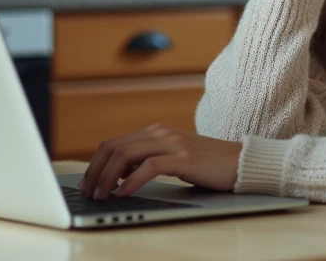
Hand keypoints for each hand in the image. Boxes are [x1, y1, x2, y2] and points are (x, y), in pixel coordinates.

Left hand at [78, 124, 241, 199]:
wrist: (239, 162)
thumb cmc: (206, 164)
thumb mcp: (171, 158)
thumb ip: (146, 160)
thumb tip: (118, 175)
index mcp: (155, 131)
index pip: (113, 143)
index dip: (95, 163)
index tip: (86, 182)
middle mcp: (160, 132)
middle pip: (114, 147)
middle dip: (95, 170)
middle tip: (88, 191)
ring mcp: (172, 143)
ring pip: (126, 154)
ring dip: (107, 177)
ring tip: (101, 195)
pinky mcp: (183, 157)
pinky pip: (149, 167)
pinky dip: (131, 181)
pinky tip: (123, 193)